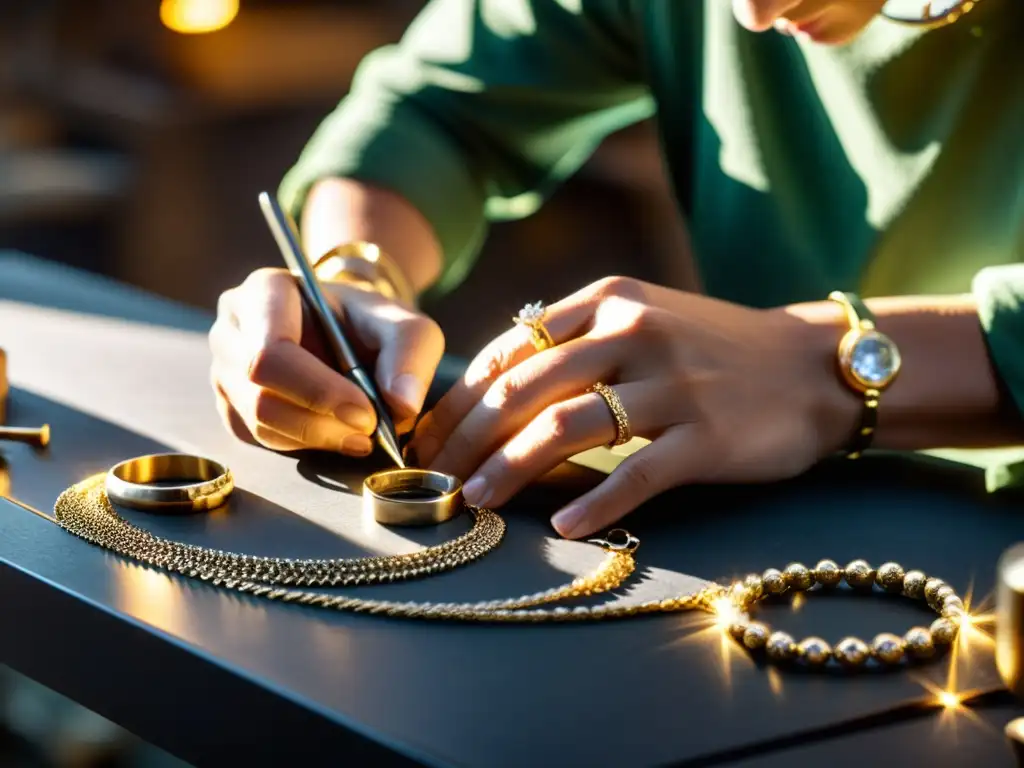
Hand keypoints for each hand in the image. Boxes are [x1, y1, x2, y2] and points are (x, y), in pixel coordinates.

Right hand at [209, 268, 443, 454]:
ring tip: (361, 436)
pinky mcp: (232, 406)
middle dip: (320, 423)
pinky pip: (258, 439)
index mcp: (265, 291)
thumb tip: (402, 405)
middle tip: (368, 432)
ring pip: (258, 423)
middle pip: (260, 394)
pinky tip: (337, 434)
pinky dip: (303, 445)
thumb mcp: (407, 326)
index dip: (318, 391)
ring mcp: (224, 370)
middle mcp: (233, 329)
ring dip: (316, 438)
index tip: (366, 414)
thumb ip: (410, 356)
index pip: (272, 352)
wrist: (349, 332)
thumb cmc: (372, 322)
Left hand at [410, 276, 853, 537]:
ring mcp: (671, 383)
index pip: (508, 352)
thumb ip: (573, 341)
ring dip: (509, 468)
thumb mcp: (640, 318)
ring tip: (474, 500)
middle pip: (523, 389)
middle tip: (432, 478)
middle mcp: (632, 333)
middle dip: (466, 438)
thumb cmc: (712, 348)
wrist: (812, 364)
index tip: (428, 439)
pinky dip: (595, 503)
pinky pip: (637, 473)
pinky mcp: (706, 434)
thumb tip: (494, 383)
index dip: (458, 400)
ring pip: (565, 427)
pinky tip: (562, 528)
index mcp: (605, 303)